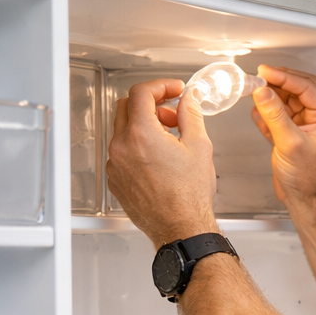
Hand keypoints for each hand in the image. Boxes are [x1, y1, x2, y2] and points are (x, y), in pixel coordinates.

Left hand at [106, 80, 218, 244]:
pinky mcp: (116, 179)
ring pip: (122, 129)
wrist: (180, 228)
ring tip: (168, 138)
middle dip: (151, 103)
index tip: (173, 90)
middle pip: (127, 106)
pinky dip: (136, 145)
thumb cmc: (189, 197)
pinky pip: (121, 151)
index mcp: (141, 135)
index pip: (141, 92)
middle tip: (172, 112)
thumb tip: (189, 100)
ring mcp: (116, 164)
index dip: (160, 86)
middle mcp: (122, 147)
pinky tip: (158, 157)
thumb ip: (191, 115)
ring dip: (143, 124)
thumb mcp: (199, 147)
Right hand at [250, 65, 315, 207]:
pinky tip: (257, 113)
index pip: (305, 86)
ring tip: (254, 93)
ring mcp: (305, 126)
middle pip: (297, 89)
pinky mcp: (291, 135)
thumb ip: (275, 115)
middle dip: (277, 83)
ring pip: (287, 101)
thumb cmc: (310, 180)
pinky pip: (278, 116)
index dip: (283, 76)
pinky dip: (267, 113)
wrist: (307, 202)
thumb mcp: (290, 143)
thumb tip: (263, 91)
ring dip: (270, 97)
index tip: (264, 72)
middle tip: (259, 78)